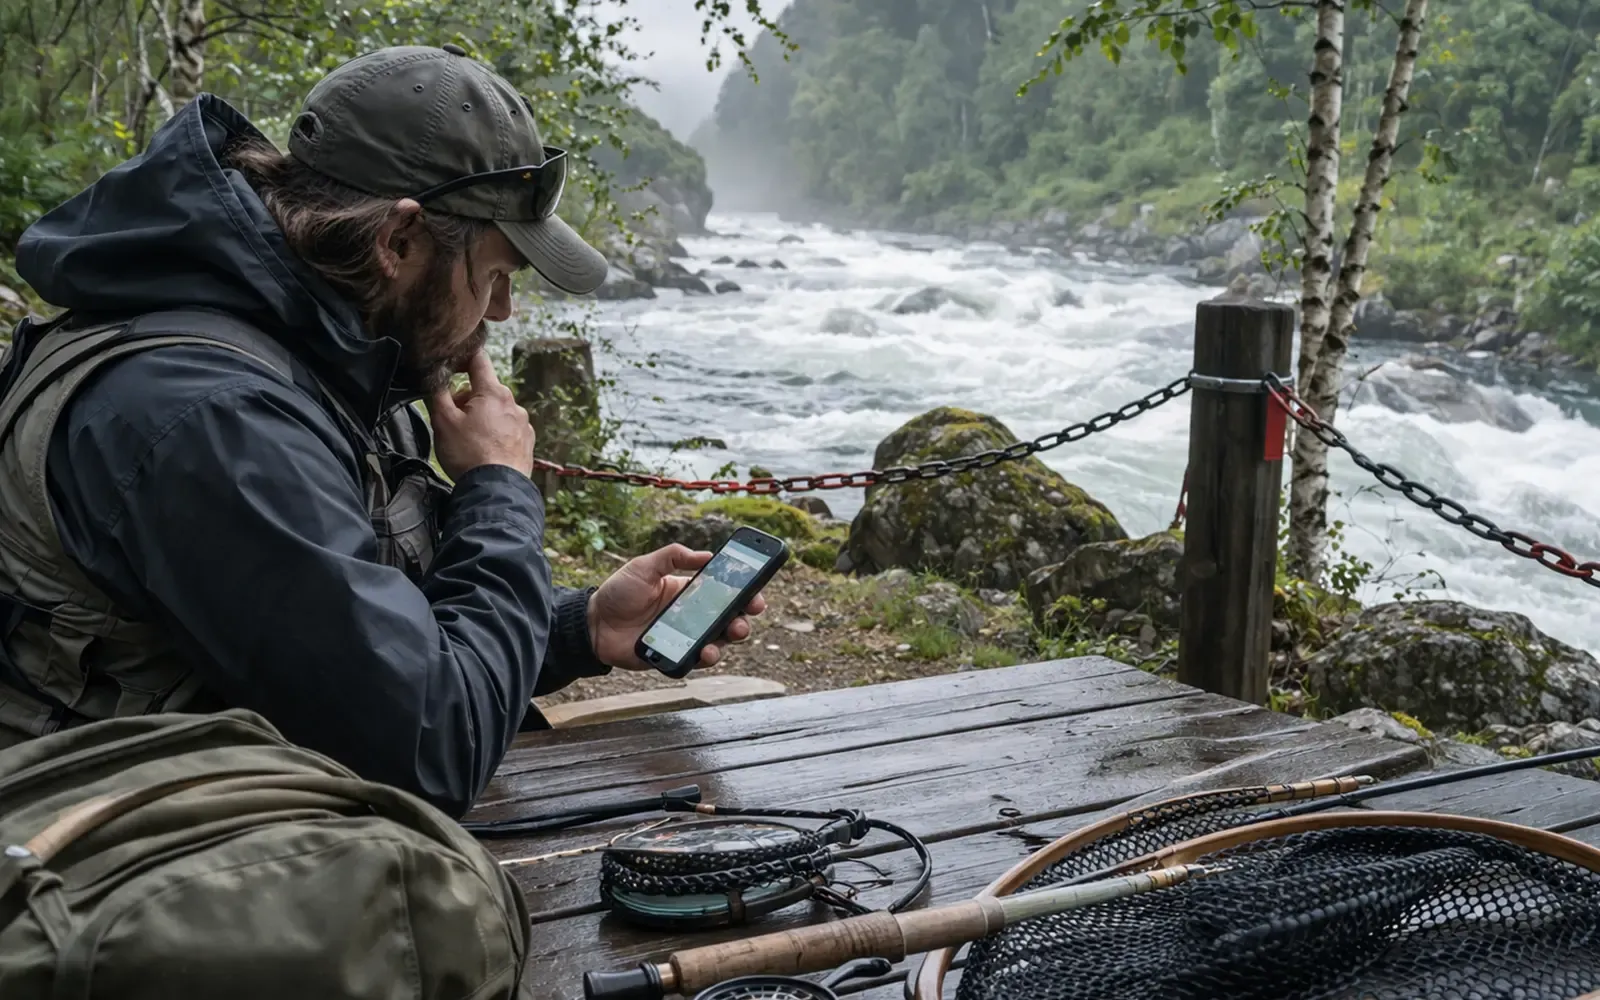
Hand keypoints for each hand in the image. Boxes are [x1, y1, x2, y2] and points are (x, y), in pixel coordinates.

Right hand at [427, 351, 534, 479]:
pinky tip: (484, 450)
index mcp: (494, 393)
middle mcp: (513, 404)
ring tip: (468, 440)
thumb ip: (438, 393)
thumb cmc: (469, 455)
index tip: (452, 364)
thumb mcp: (443, 421)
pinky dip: (494, 433)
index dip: (463, 357)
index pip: (479, 360)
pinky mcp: (527, 441)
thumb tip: (435, 377)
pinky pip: (507, 428)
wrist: (496, 490)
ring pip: (496, 410)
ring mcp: (523, 423)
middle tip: (453, 419)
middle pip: (485, 389)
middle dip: (467, 399)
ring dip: (481, 417)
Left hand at [588, 544, 767, 670]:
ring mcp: (684, 637)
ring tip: (731, 633)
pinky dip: (706, 657)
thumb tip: (707, 555)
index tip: (756, 591)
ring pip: (719, 640)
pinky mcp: (674, 656)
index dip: (744, 592)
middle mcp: (691, 615)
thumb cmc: (617, 593)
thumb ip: (672, 557)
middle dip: (744, 617)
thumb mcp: (644, 566)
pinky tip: (706, 651)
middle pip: (728, 618)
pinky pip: (697, 660)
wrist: (592, 625)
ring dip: (730, 638)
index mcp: (688, 591)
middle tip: (747, 614)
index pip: (723, 591)